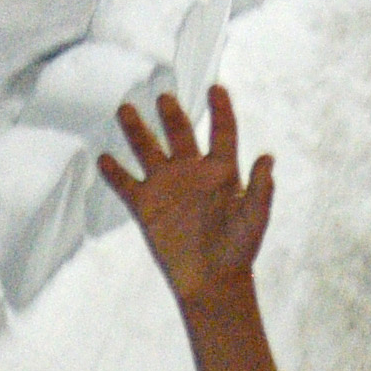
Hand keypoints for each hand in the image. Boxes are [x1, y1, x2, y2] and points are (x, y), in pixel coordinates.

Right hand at [97, 85, 274, 302]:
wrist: (212, 281)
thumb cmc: (239, 249)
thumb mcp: (254, 218)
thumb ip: (260, 189)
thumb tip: (267, 158)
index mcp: (221, 171)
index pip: (222, 132)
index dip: (221, 110)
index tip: (217, 88)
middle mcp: (192, 173)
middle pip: (179, 133)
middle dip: (171, 114)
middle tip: (163, 96)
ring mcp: (167, 187)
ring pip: (148, 150)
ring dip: (136, 131)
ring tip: (125, 109)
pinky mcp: (147, 207)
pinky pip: (126, 184)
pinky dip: (114, 172)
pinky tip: (103, 158)